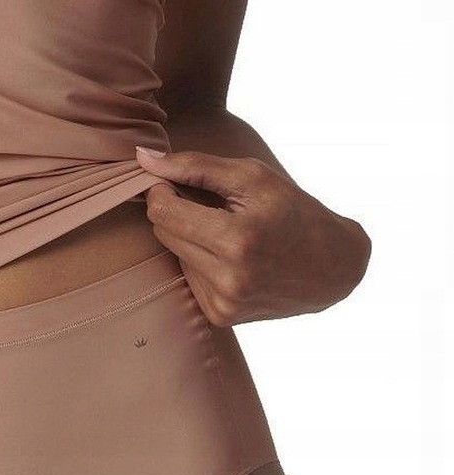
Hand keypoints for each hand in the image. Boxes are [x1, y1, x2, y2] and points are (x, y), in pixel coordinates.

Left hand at [135, 146, 371, 324]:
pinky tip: (230, 260)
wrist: (331, 268)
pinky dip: (201, 264)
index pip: (164, 211)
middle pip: (164, 234)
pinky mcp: (220, 316)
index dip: (161, 191)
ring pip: (174, 256)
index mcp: (237, 240)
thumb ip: (195, 166)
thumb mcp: (253, 177)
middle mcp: (228, 278)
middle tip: (208, 205)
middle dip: (176, 213)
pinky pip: (189, 279)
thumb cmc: (293, 212)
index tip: (171, 181)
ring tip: (229, 234)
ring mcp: (223, 302)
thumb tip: (143, 159)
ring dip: (191, 240)